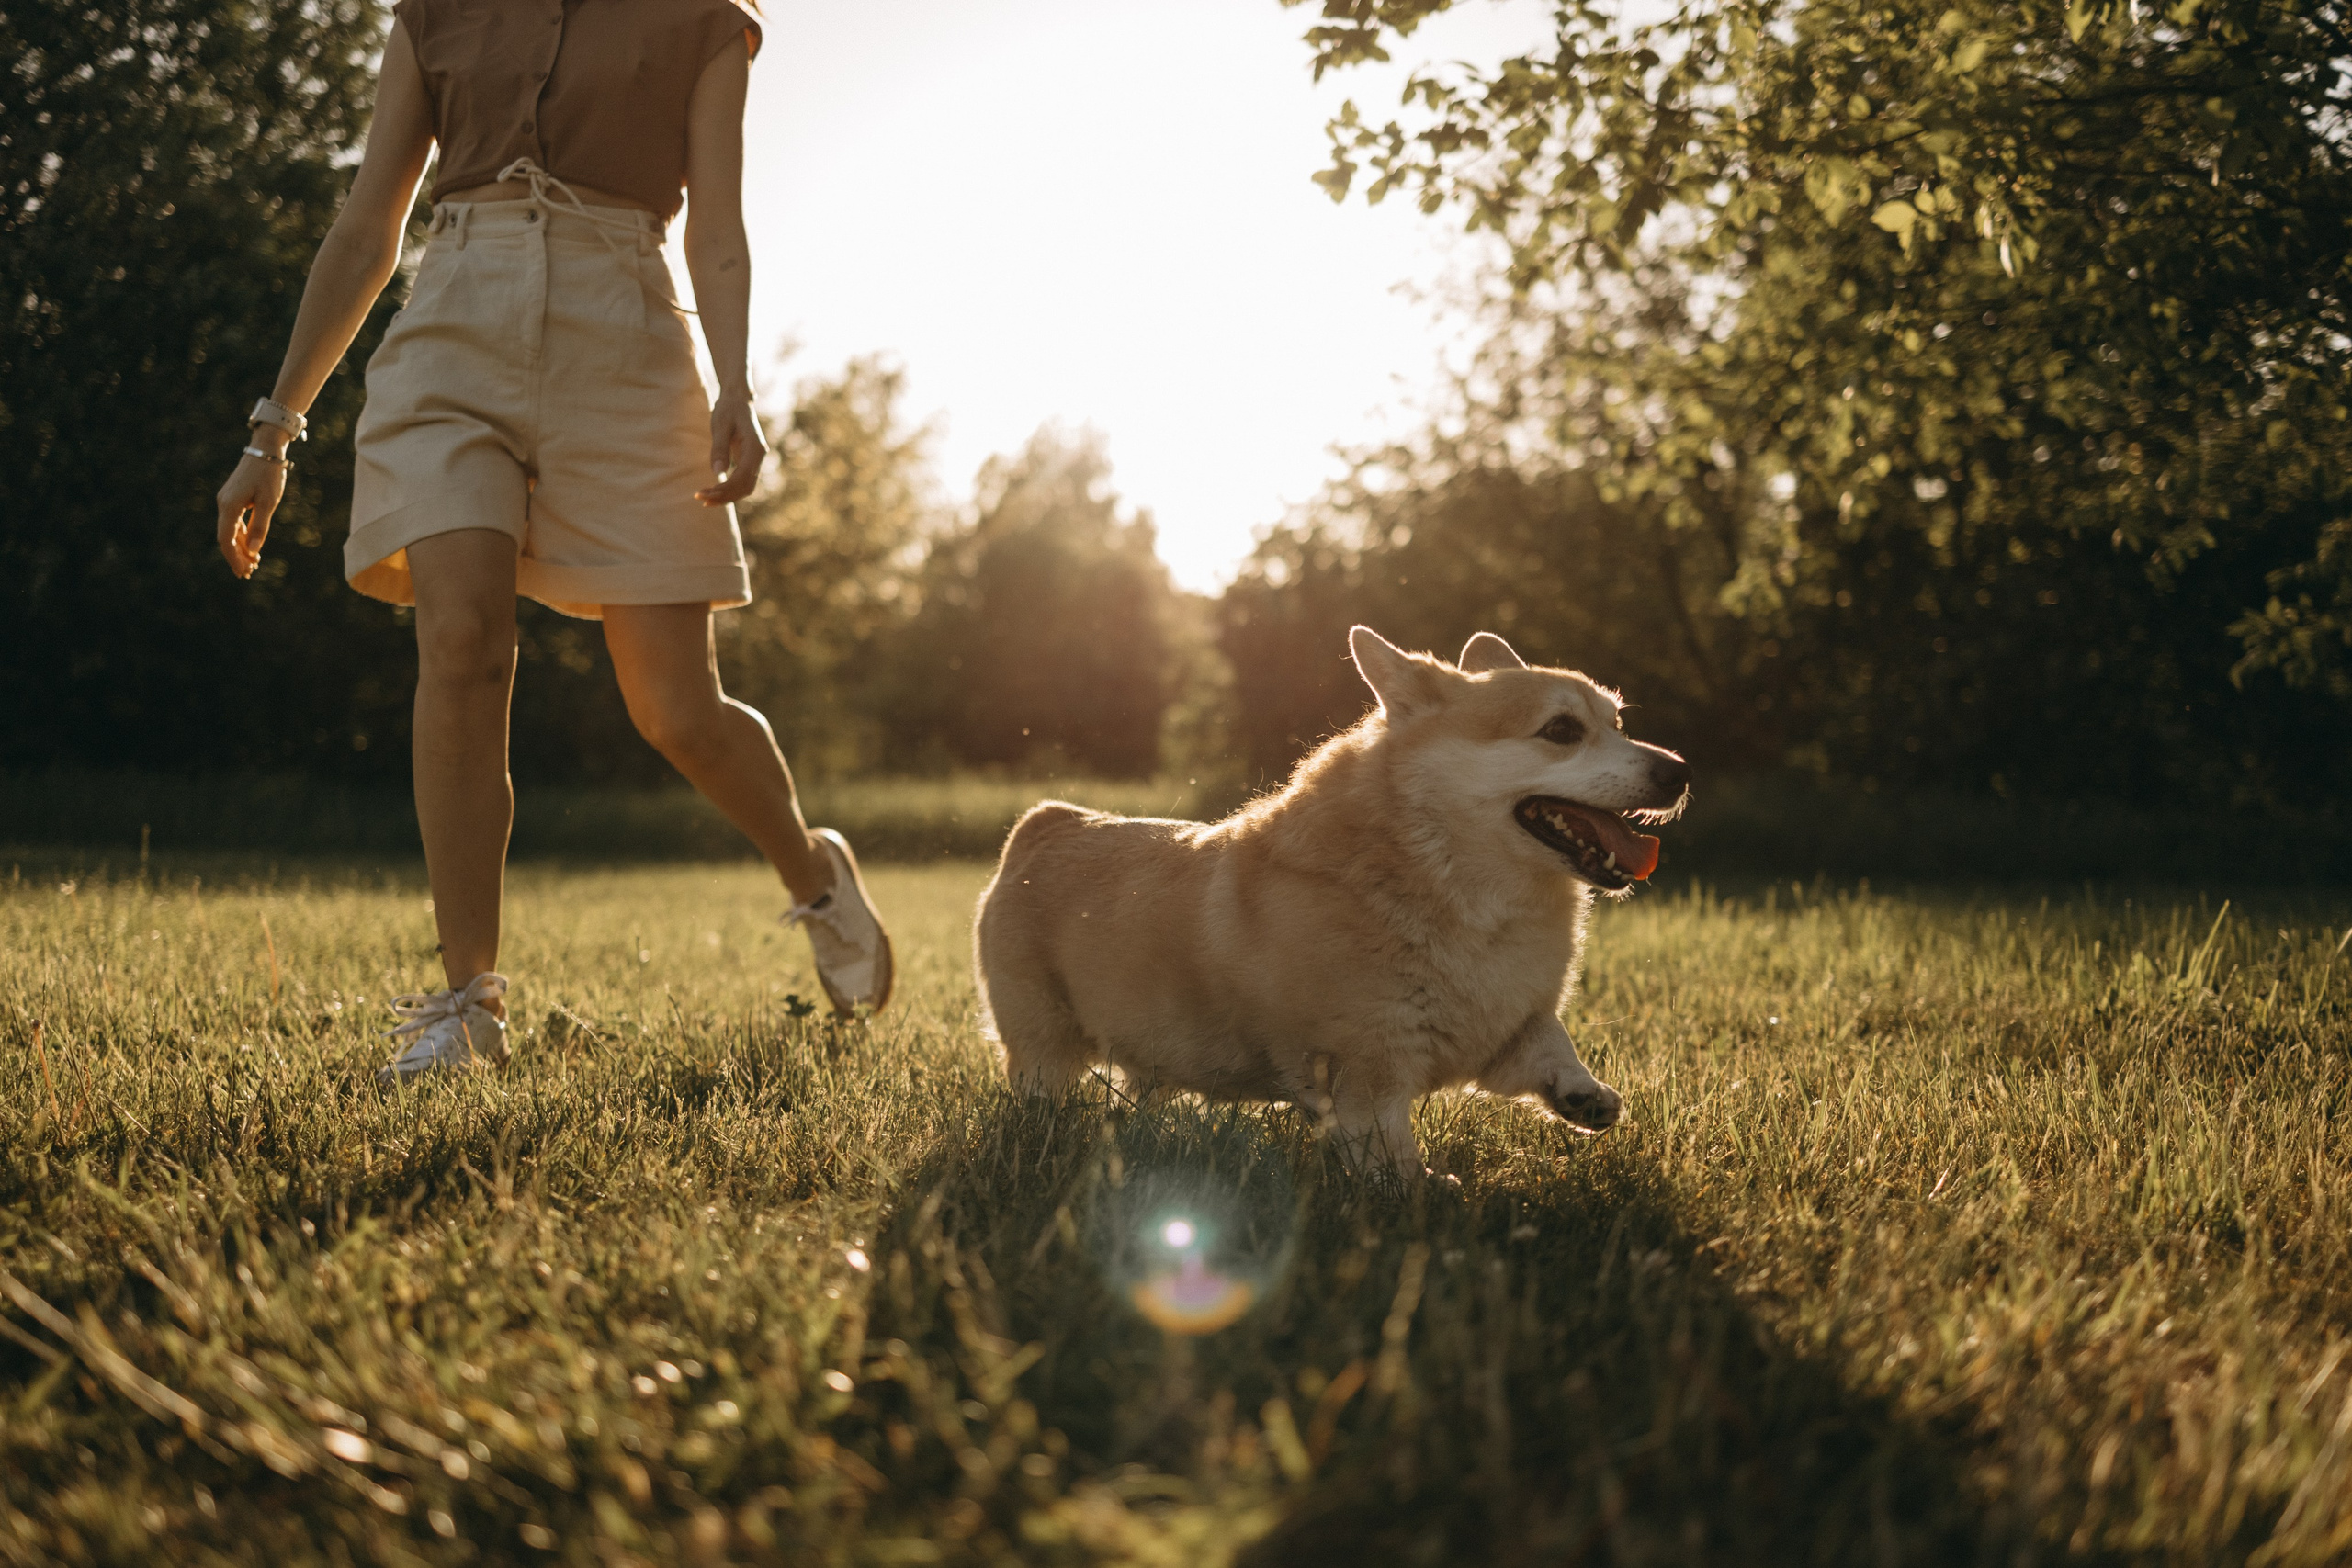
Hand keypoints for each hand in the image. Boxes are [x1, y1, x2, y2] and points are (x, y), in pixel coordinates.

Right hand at [216, 438, 290, 578]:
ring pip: (230, 530)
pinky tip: (251, 546)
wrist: (265, 450)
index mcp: (229, 506)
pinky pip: (235, 522)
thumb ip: (260, 527)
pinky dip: (242, 535)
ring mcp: (227, 501)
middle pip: (226, 537)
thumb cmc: (269, 475)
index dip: (234, 558)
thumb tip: (254, 550)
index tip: (243, 572)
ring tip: (253, 563)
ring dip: (240, 547)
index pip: (226, 539)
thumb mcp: (269, 502)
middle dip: (236, 556)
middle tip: (249, 573)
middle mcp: (224, 504)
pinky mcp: (234, 498)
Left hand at [697, 388, 766, 506]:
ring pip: (745, 488)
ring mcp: (756, 460)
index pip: (742, 478)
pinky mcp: (749, 462)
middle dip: (725, 497)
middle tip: (702, 500)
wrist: (737, 399)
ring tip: (705, 500)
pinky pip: (742, 481)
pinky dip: (729, 490)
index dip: (725, 489)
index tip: (705, 493)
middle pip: (746, 487)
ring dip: (727, 497)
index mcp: (755, 449)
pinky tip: (713, 492)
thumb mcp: (720, 426)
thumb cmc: (728, 409)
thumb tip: (717, 472)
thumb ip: (720, 449)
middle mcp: (759, 457)